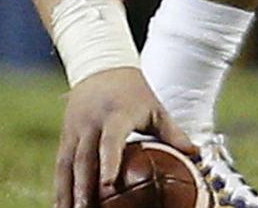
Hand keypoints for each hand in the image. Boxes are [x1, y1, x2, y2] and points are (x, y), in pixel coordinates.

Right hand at [54, 67, 195, 207]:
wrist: (101, 65)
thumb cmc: (134, 92)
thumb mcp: (155, 108)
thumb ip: (173, 132)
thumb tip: (197, 153)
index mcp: (116, 115)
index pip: (111, 140)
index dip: (109, 161)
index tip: (108, 185)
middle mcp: (91, 122)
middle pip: (84, 158)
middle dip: (83, 188)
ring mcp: (75, 127)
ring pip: (67, 163)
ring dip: (66, 192)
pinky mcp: (66, 133)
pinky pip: (61, 162)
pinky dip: (60, 185)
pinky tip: (62, 205)